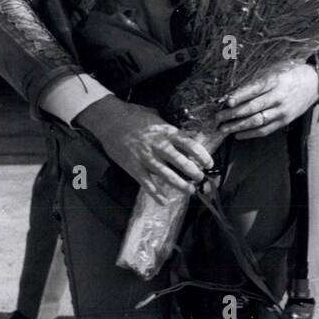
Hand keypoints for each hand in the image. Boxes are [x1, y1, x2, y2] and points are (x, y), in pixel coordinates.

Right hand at [75, 96, 213, 204]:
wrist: (109, 120)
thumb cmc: (134, 116)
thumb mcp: (157, 117)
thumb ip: (170, 128)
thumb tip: (185, 135)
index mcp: (167, 132)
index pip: (190, 145)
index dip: (203, 155)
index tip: (209, 164)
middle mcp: (160, 146)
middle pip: (182, 162)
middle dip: (195, 173)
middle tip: (201, 179)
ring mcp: (147, 158)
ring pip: (168, 176)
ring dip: (181, 185)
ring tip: (190, 191)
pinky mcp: (134, 168)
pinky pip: (147, 184)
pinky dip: (156, 194)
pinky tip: (164, 202)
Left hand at [218, 62, 318, 139]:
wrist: (314, 84)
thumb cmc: (290, 74)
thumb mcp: (274, 70)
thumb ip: (256, 81)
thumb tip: (233, 93)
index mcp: (276, 81)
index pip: (255, 89)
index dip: (240, 96)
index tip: (226, 101)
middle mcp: (279, 97)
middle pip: (253, 108)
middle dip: (233, 114)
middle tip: (218, 117)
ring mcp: (282, 111)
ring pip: (257, 121)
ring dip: (238, 126)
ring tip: (224, 128)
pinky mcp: (284, 121)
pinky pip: (265, 130)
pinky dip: (250, 134)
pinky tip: (238, 135)